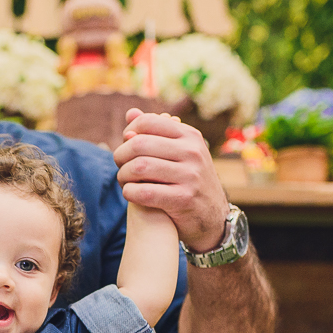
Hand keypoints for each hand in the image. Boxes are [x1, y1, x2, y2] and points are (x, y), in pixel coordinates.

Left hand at [111, 108, 227, 252]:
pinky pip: (144, 192)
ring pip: (139, 167)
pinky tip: (130, 193)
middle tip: (120, 167)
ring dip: (123, 175)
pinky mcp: (184, 199)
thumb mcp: (179, 153)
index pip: (147, 123)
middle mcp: (193, 152)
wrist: (212, 218)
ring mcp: (191, 175)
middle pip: (139, 144)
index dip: (128, 135)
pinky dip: (130, 192)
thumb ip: (155, 134)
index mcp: (190, 136)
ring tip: (124, 181)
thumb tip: (131, 114)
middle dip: (121, 156)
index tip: (125, 148)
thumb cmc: (188, 181)